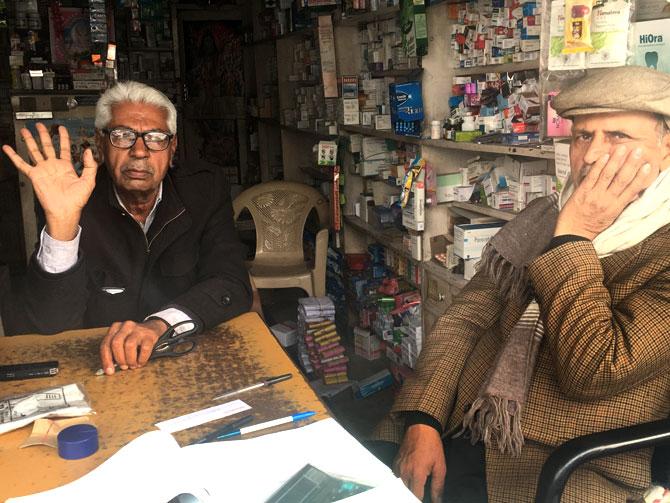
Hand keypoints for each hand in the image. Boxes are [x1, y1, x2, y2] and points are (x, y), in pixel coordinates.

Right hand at [1, 123, 97, 240]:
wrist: (65, 210)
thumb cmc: (77, 200)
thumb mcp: (89, 181)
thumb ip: (90, 165)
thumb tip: (89, 151)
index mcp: (66, 167)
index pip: (64, 147)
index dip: (63, 137)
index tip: (61, 128)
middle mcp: (53, 166)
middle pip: (47, 146)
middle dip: (44, 134)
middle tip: (40, 125)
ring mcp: (43, 170)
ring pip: (34, 151)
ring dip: (30, 140)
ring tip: (26, 131)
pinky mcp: (34, 176)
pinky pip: (22, 164)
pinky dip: (14, 156)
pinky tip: (8, 148)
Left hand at [99, 319, 167, 374]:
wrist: (152, 328)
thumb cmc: (133, 338)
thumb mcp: (122, 340)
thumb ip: (114, 352)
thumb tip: (109, 370)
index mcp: (115, 327)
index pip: (106, 344)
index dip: (106, 360)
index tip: (109, 371)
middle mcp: (126, 326)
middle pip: (116, 343)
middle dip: (119, 358)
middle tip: (123, 367)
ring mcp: (138, 329)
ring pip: (129, 345)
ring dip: (130, 359)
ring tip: (133, 365)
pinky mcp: (149, 335)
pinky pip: (144, 349)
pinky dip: (142, 359)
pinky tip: (141, 362)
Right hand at [393, 424, 445, 501]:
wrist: (421, 428)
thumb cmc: (432, 446)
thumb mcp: (440, 467)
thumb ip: (438, 487)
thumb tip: (437, 500)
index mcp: (417, 474)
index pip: (416, 496)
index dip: (420, 500)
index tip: (424, 500)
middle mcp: (405, 471)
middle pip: (406, 492)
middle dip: (414, 495)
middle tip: (421, 492)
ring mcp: (398, 466)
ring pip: (400, 485)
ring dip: (408, 488)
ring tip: (416, 486)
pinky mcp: (395, 462)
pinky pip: (396, 477)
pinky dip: (402, 480)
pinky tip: (410, 477)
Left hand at [555, 145, 659, 239]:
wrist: (573, 234)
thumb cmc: (591, 226)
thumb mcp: (611, 218)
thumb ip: (623, 204)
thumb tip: (636, 193)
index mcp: (616, 208)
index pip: (632, 189)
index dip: (640, 177)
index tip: (647, 167)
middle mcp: (606, 201)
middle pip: (622, 179)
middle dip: (631, 164)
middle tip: (638, 151)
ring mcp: (593, 196)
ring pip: (607, 175)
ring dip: (616, 160)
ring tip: (623, 148)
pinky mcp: (581, 192)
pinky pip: (591, 176)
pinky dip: (598, 165)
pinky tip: (605, 156)